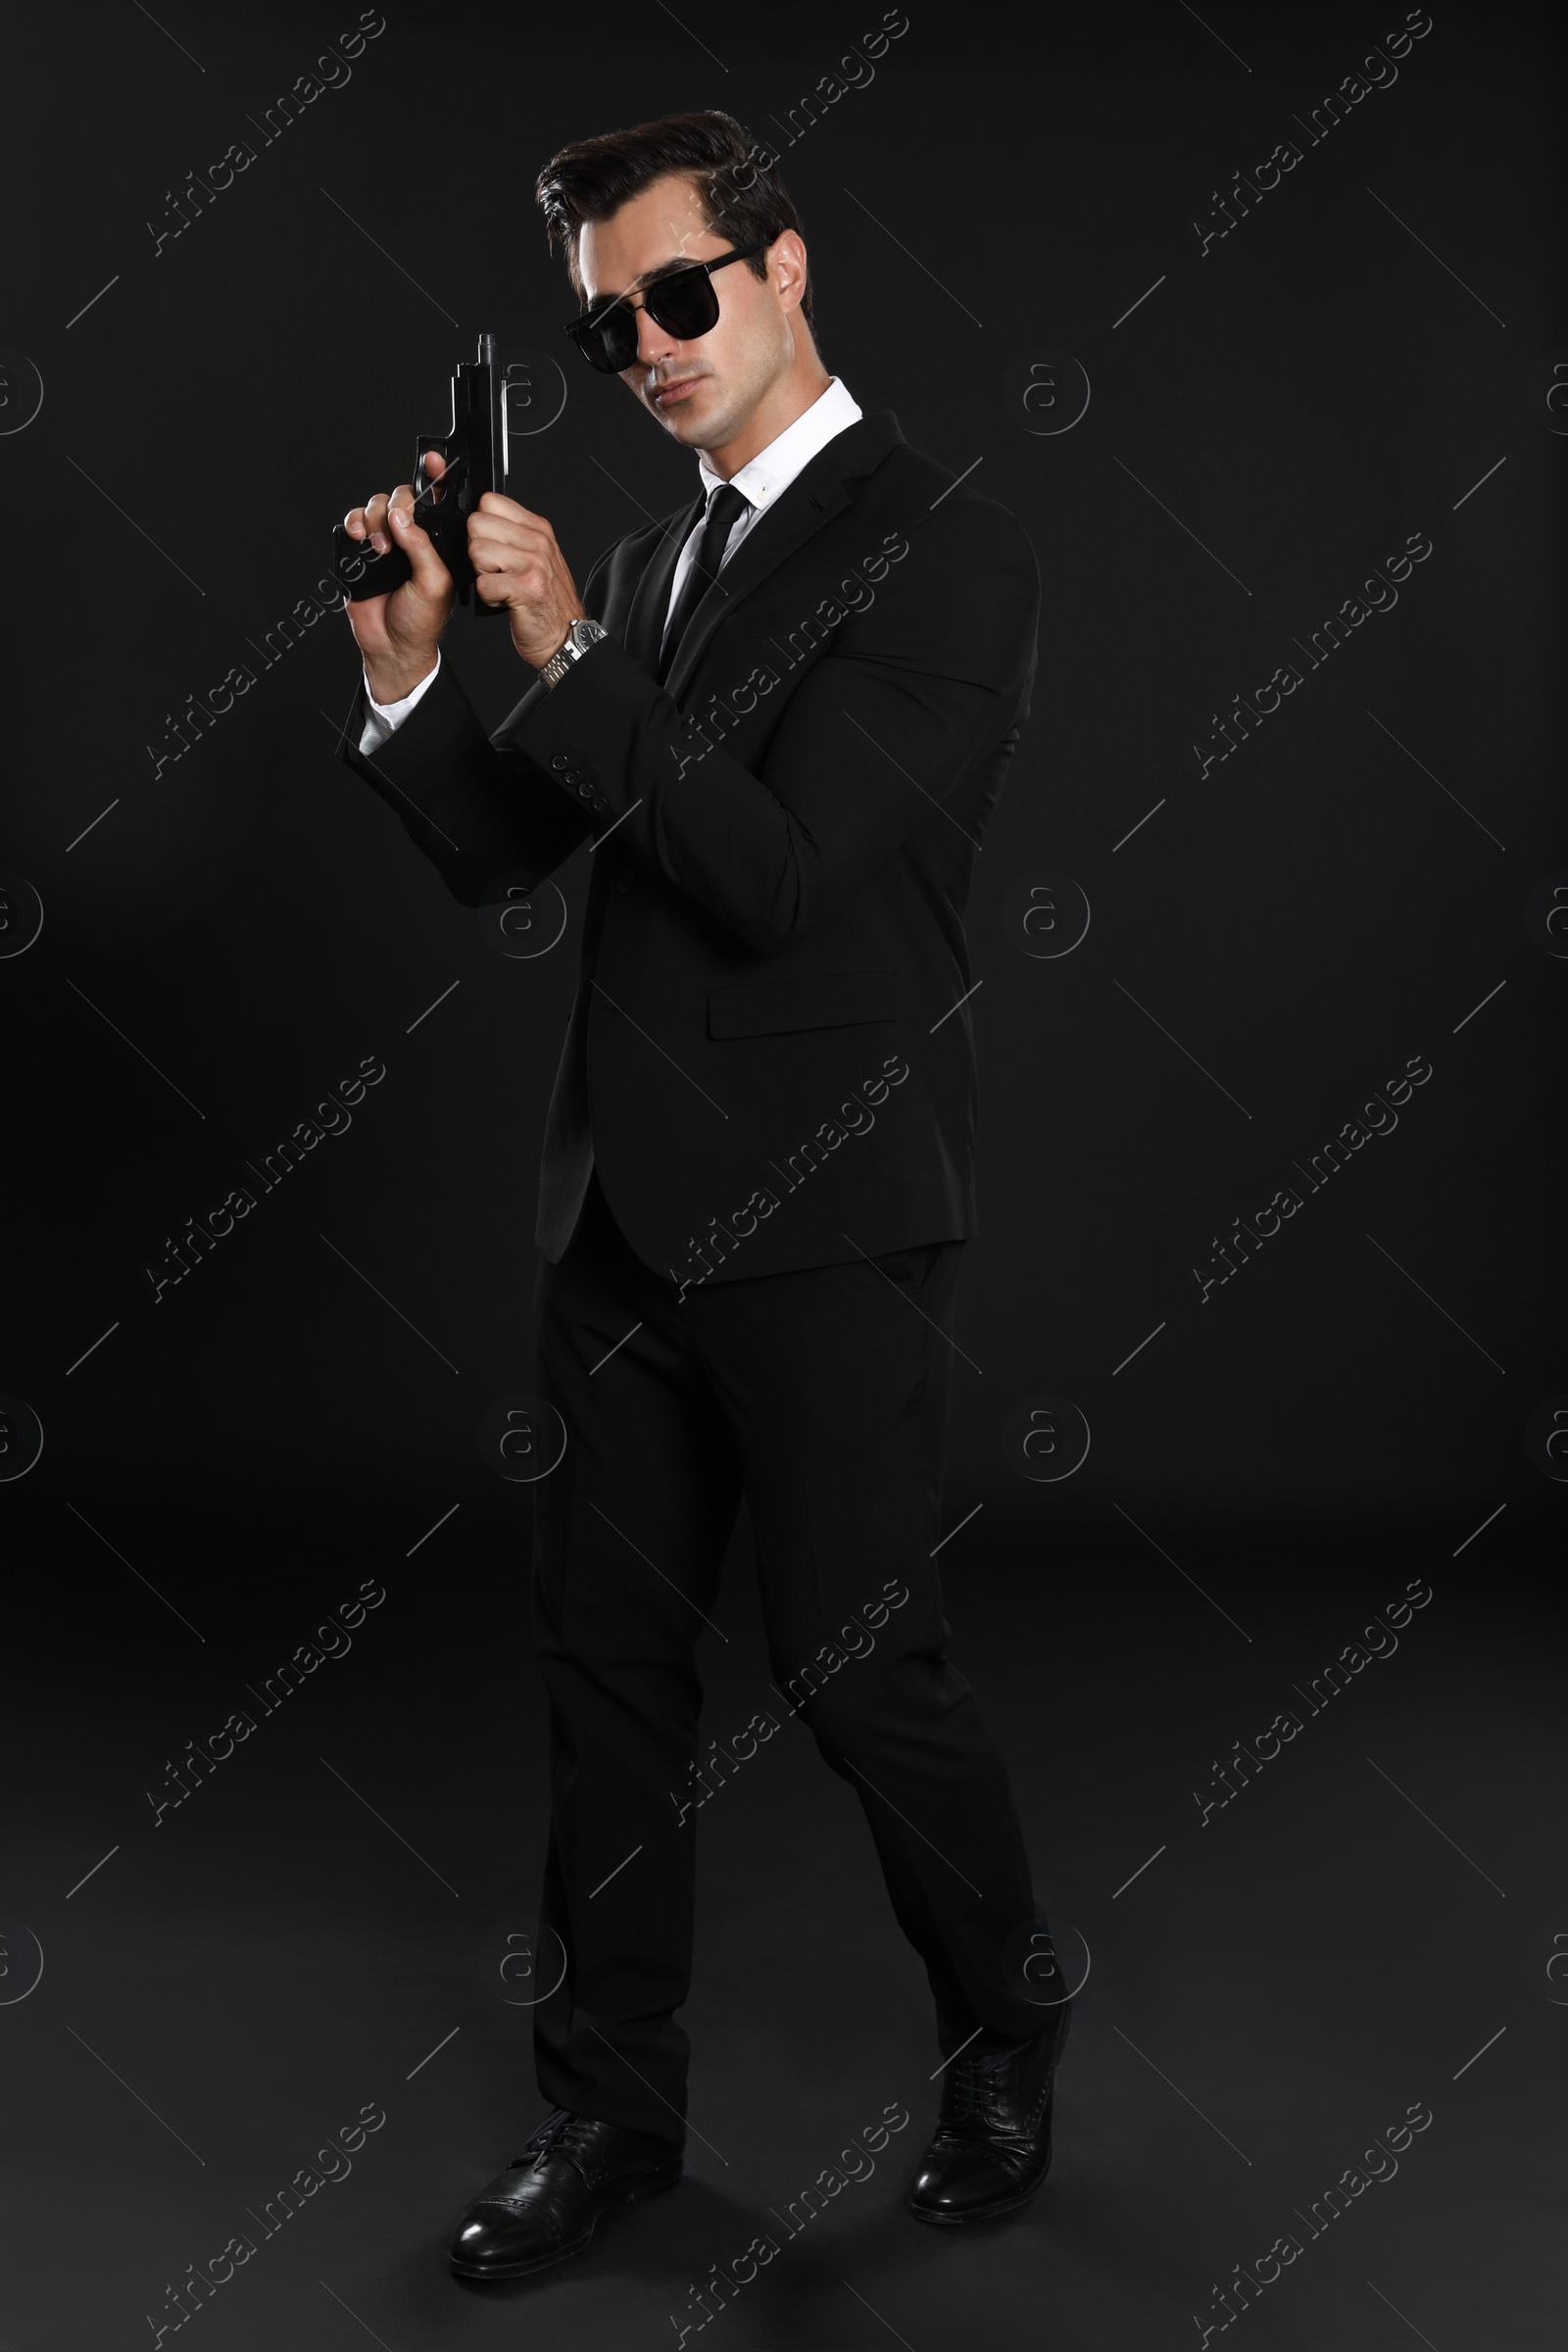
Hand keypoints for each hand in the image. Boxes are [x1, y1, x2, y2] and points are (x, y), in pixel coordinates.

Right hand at [340, 453, 456, 703]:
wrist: (392, 646)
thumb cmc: (421, 620)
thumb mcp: (434, 583)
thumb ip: (423, 548)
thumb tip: (403, 518)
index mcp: (437, 541)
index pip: (437, 502)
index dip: (435, 478)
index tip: (433, 460)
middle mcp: (412, 536)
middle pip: (402, 496)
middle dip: (398, 505)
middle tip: (397, 528)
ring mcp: (386, 541)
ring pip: (377, 505)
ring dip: (375, 519)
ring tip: (380, 548)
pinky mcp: (361, 550)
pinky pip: (355, 520)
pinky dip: (355, 522)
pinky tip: (361, 537)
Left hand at [465, 492, 586, 668]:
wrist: (566, 635)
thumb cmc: (546, 600)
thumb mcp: (536, 556)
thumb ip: (512, 534)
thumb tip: (478, 522)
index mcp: (537, 528)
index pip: (488, 502)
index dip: (483, 527)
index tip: (495, 548)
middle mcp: (538, 541)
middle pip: (476, 524)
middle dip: (479, 551)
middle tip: (499, 570)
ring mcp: (534, 563)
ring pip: (476, 552)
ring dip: (483, 575)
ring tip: (504, 585)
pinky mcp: (526, 587)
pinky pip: (483, 584)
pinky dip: (489, 598)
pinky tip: (507, 601)